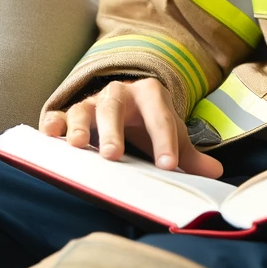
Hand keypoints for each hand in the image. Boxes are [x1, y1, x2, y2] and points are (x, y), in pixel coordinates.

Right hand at [40, 77, 223, 178]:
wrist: (126, 100)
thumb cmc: (148, 121)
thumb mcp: (171, 132)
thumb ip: (189, 153)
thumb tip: (215, 173)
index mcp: (149, 95)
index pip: (159, 117)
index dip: (165, 141)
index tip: (168, 166)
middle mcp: (118, 94)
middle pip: (115, 108)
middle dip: (114, 131)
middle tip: (114, 155)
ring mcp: (92, 102)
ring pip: (84, 110)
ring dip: (80, 127)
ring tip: (79, 146)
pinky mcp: (69, 113)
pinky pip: (58, 115)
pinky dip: (53, 124)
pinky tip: (51, 136)